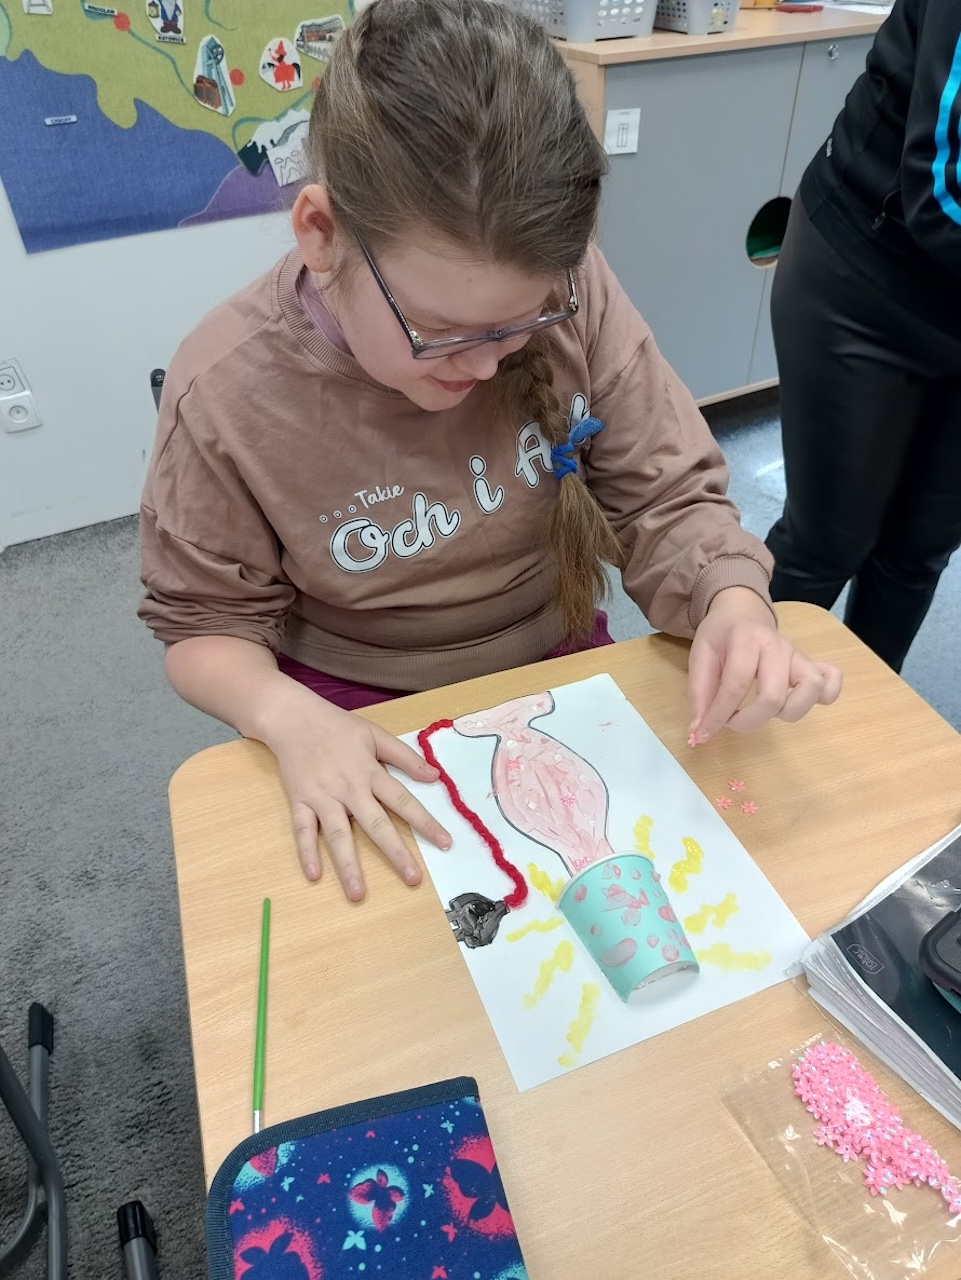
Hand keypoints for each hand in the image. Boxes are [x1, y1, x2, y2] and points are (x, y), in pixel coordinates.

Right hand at [261, 683, 451, 899]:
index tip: (444, 843)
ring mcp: (322, 798)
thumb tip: (435, 776)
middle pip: (376, 825)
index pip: (403, 801)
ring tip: (358, 894)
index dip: (425, 822)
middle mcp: (348, 789)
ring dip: (348, 865)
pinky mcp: (299, 802)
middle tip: (412, 879)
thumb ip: (404, 757)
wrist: (293, 718)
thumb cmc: (337, 727)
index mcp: (370, 772)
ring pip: (338, 835)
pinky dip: (306, 852)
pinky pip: (302, 831)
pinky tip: (314, 875)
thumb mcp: (375, 734)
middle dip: (395, 853)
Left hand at [687, 587, 841, 742]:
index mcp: (745, 639)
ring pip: (811, 689)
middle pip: (774, 696)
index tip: (704, 733)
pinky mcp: (812, 663)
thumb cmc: (720, 636)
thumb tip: (699, 734)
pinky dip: (824, 696)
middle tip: (733, 720)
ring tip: (767, 711)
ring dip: (788, 712)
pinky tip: (799, 702)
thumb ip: (699, 695)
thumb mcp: (699, 657)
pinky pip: (832, 680)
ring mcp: (799, 654)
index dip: (718, 716)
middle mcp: (777, 646)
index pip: (735, 686)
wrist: (742, 611)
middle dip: (749, 721)